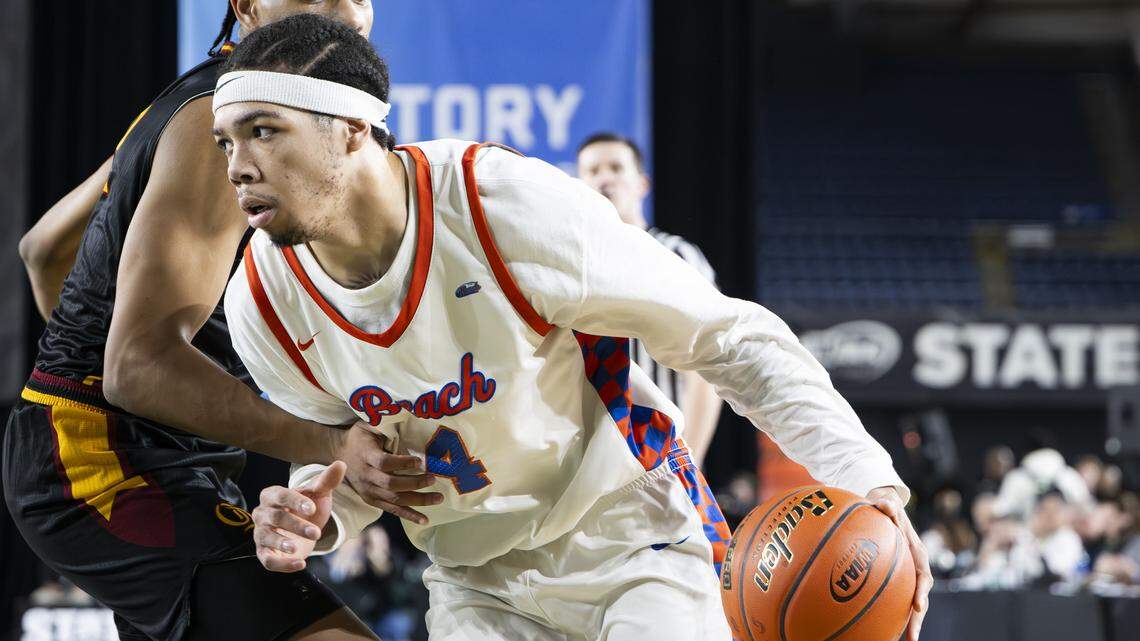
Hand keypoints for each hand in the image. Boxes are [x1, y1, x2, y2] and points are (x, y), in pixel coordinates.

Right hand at [252, 461, 345, 572]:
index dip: (295, 501)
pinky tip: (300, 564)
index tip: (312, 509)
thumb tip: (340, 464)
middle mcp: (262, 513)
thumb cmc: (308, 507)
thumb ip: (327, 481)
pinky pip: (268, 561)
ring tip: (297, 548)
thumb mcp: (319, 494)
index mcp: (272, 495)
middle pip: (275, 518)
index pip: (280, 495)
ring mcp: (261, 534)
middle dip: (295, 525)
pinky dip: (282, 565)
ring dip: (281, 543)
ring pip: (266, 538)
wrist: (305, 528)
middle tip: (316, 533)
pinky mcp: (264, 553)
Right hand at [335, 421, 443, 524]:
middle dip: (415, 483)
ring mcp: (368, 491)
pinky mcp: (371, 500)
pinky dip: (409, 515)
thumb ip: (383, 423)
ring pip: (394, 500)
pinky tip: (424, 519)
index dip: (402, 463)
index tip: (420, 461)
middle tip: (434, 479)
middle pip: (391, 484)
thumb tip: (407, 412)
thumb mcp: (367, 424)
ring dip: (418, 500)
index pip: (384, 463)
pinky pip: (392, 510)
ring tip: (438, 498)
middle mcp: (366, 476)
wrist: (337, 454)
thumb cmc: (359, 436)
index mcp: (366, 455)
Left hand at [867, 486, 932, 640]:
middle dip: (918, 618)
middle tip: (913, 637)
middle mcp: (916, 567)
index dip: (922, 592)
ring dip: (909, 622)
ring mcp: (908, 575)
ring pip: (910, 601)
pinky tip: (882, 629)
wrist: (886, 509)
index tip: (918, 606)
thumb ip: (887, 505)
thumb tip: (885, 504)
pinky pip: (896, 597)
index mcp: (917, 553)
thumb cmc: (886, 508)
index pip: (923, 575)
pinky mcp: (898, 578)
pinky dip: (892, 613)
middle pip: (920, 595)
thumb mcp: (887, 504)